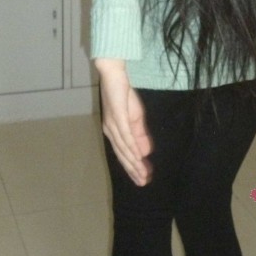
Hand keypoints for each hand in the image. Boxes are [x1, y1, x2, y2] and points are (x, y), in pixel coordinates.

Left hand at [95, 58, 152, 185]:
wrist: (114, 73)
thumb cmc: (122, 93)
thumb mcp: (135, 116)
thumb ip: (139, 134)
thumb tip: (145, 152)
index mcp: (113, 131)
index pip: (122, 154)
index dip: (132, 167)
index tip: (141, 179)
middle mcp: (110, 131)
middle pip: (122, 155)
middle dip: (133, 170)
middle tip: (143, 183)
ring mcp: (113, 124)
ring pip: (124, 149)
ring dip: (134, 163)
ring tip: (143, 174)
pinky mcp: (118, 116)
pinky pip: (126, 136)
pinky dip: (132, 148)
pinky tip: (138, 157)